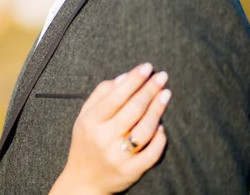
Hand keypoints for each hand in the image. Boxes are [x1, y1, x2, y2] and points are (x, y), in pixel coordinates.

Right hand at [57, 63, 170, 193]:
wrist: (83, 181)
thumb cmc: (86, 142)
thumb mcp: (84, 117)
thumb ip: (100, 95)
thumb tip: (124, 77)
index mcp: (90, 122)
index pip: (115, 96)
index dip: (133, 80)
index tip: (147, 67)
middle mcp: (103, 138)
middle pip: (132, 110)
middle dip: (149, 90)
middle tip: (162, 76)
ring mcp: (117, 156)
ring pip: (144, 130)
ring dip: (157, 111)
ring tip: (166, 94)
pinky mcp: (130, 171)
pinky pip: (150, 153)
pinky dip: (159, 139)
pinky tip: (162, 126)